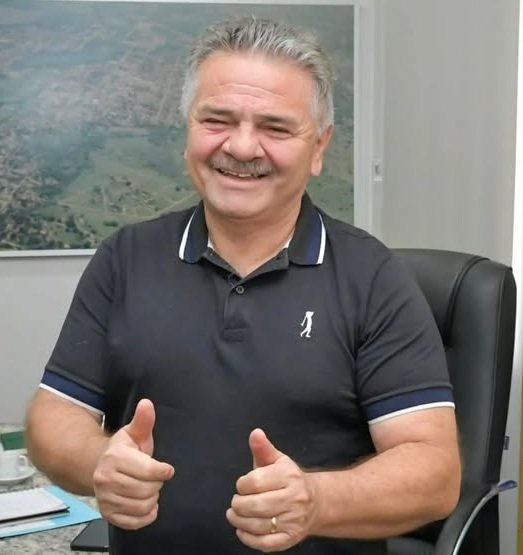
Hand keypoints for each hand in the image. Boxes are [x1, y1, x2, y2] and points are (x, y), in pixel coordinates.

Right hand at [93, 399, 174, 529]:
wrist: (101, 467)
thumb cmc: (125, 450)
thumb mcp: (135, 432)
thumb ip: (143, 420)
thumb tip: (147, 403)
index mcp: (115, 458)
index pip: (149, 471)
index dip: (163, 471)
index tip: (167, 469)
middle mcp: (105, 479)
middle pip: (147, 490)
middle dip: (157, 485)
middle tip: (154, 478)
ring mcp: (104, 498)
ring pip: (142, 506)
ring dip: (152, 499)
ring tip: (148, 488)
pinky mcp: (107, 514)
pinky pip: (134, 522)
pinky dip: (145, 515)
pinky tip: (146, 504)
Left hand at [226, 428, 317, 551]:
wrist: (316, 502)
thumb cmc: (289, 479)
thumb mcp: (277, 460)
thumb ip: (263, 448)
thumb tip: (255, 433)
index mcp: (289, 475)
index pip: (255, 481)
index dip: (242, 484)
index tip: (242, 485)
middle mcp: (295, 498)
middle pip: (256, 505)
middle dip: (238, 505)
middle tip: (235, 503)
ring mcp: (294, 520)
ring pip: (258, 525)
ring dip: (239, 521)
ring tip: (234, 515)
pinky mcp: (291, 538)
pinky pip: (265, 543)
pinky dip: (248, 539)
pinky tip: (242, 530)